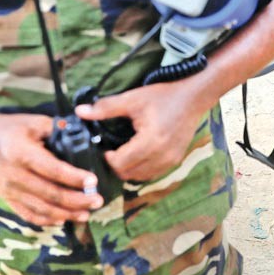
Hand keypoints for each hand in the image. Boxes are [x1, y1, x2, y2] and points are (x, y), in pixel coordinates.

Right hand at [0, 112, 103, 225]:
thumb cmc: (9, 128)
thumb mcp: (33, 121)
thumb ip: (56, 128)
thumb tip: (80, 135)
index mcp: (22, 153)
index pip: (53, 170)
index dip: (74, 178)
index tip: (93, 181)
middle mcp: (15, 175)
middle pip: (50, 194)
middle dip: (77, 201)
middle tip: (98, 201)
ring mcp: (9, 190)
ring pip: (41, 209)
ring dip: (66, 214)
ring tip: (86, 214)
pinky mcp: (7, 198)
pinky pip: (28, 215)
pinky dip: (46, 220)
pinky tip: (63, 219)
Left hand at [76, 81, 208, 181]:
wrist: (193, 97)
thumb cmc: (163, 96)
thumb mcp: (132, 99)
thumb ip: (105, 107)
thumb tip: (79, 111)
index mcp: (150, 141)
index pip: (120, 164)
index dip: (108, 159)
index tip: (106, 148)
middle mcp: (162, 155)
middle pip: (128, 174)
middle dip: (116, 165)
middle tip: (112, 151)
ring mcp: (170, 160)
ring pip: (140, 177)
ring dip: (129, 169)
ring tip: (125, 153)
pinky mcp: (175, 160)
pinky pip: (152, 174)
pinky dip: (142, 169)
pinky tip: (139, 154)